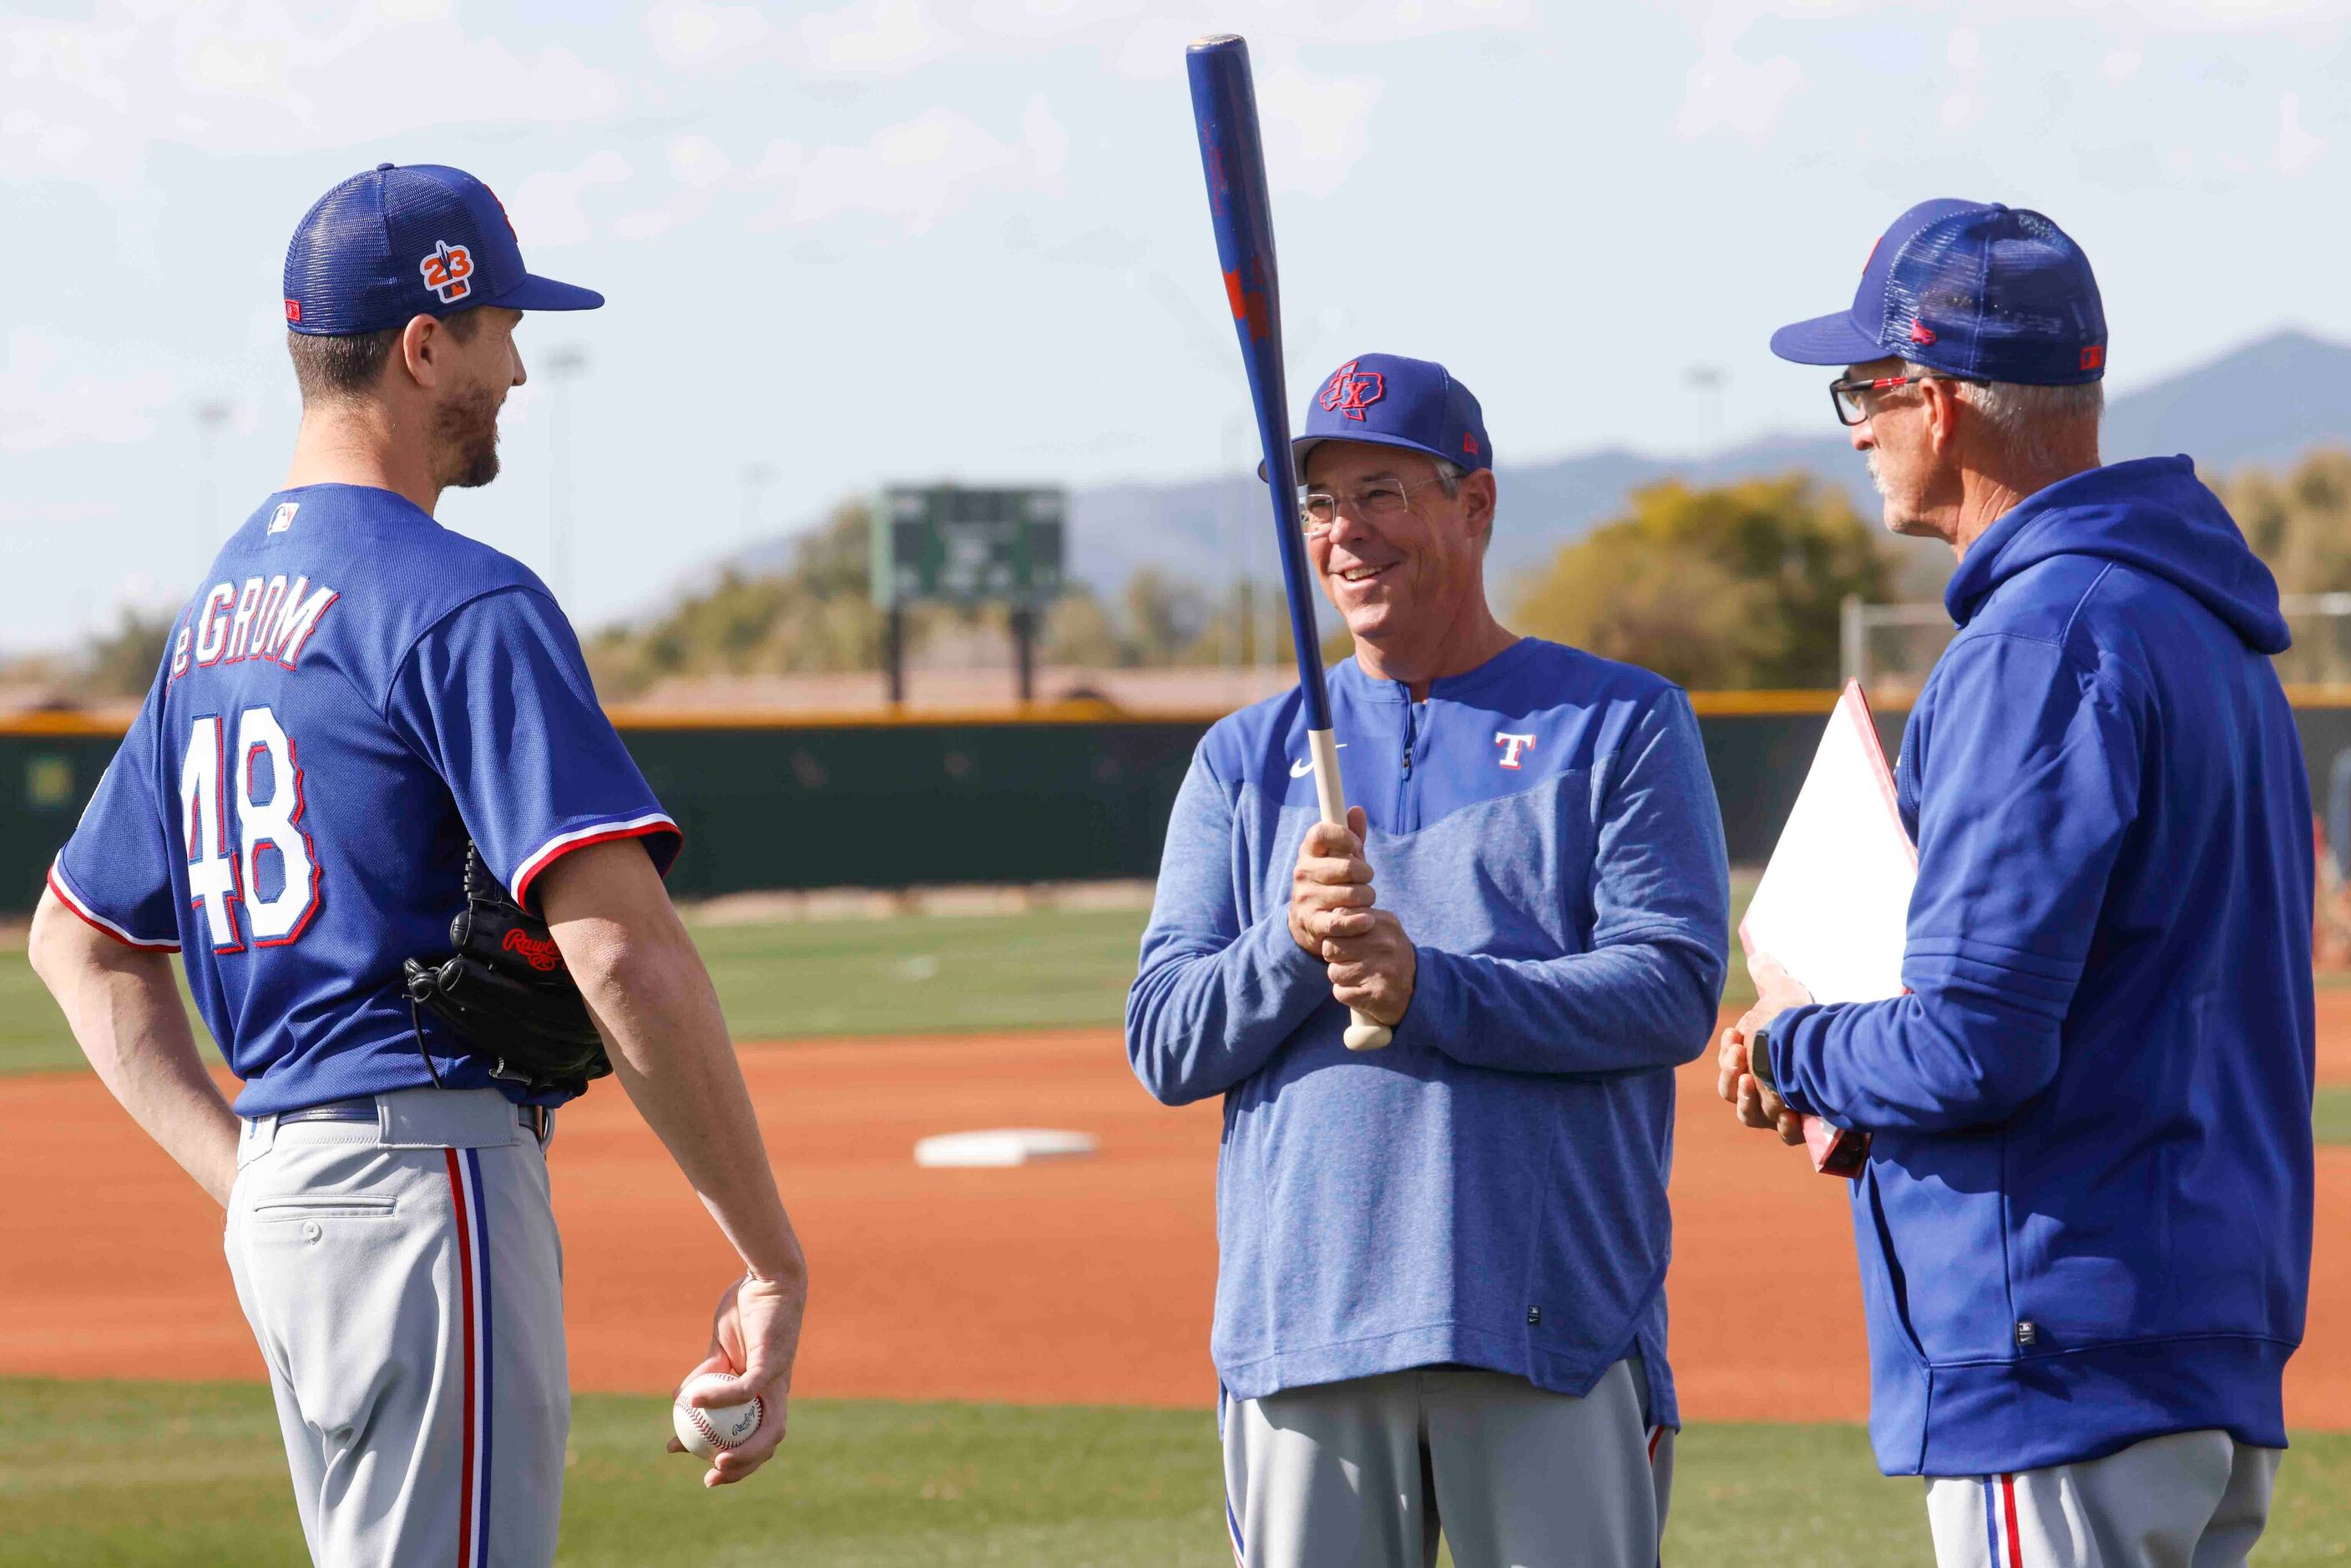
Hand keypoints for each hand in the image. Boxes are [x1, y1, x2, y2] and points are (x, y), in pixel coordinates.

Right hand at [665, 1268, 807, 1486]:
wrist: (766, 1277)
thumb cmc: (747, 1309)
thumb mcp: (720, 1349)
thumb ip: (706, 1375)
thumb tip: (679, 1400)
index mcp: (766, 1392)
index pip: (756, 1437)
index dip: (737, 1460)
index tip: (707, 1471)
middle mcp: (776, 1390)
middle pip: (767, 1443)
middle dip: (743, 1468)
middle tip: (710, 1476)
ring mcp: (777, 1378)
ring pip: (769, 1428)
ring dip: (746, 1451)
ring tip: (715, 1460)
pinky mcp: (772, 1361)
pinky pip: (746, 1389)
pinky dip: (721, 1398)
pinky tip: (694, 1402)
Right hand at [1290, 806, 1376, 956]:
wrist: (1305, 921)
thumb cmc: (1329, 881)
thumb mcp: (1337, 858)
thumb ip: (1350, 835)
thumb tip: (1356, 810)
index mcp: (1308, 851)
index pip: (1321, 833)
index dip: (1344, 835)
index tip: (1356, 845)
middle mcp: (1303, 872)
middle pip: (1346, 867)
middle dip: (1365, 873)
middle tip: (1366, 878)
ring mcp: (1306, 898)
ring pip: (1351, 894)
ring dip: (1367, 898)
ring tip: (1365, 900)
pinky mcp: (1312, 923)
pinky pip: (1341, 922)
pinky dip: (1359, 921)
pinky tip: (1368, 920)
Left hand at [1322, 907, 1415, 1026]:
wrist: (1412, 993)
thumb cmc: (1385, 956)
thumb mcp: (1378, 929)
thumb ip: (1355, 917)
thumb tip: (1332, 915)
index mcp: (1385, 923)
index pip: (1339, 921)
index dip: (1335, 935)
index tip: (1346, 942)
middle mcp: (1386, 944)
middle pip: (1330, 948)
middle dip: (1335, 957)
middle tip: (1352, 962)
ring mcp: (1383, 971)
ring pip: (1333, 972)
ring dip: (1341, 978)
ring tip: (1359, 977)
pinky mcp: (1376, 995)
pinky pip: (1340, 992)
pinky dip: (1346, 994)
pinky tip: (1361, 991)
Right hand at [1717, 952, 1813, 1146]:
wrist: (1839, 1042)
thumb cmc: (1806, 1019)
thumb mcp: (1784, 992)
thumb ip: (1769, 976)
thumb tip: (1760, 954)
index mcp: (1757, 1065)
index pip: (1732, 1069)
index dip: (1727, 1058)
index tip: (1734, 1037)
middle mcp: (1769, 1090)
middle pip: (1736, 1094)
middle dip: (1731, 1074)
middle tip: (1738, 1054)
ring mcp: (1786, 1110)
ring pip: (1754, 1116)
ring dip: (1747, 1099)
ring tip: (1751, 1079)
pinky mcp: (1810, 1125)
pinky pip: (1790, 1134)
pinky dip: (1784, 1124)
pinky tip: (1789, 1113)